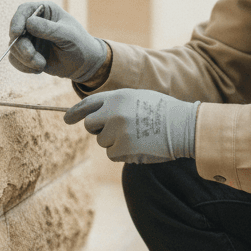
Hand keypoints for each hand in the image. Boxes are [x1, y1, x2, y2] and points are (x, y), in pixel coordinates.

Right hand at [8, 1, 107, 81]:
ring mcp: (29, 38)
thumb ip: (50, 29)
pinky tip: (38, 69)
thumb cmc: (80, 44)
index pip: (24, 10)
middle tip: (35, 59)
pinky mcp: (27, 53)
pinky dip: (23, 67)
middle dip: (23, 48)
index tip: (16, 33)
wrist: (84, 64)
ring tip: (41, 65)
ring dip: (25, 59)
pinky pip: (15, 59)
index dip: (16, 20)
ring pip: (13, 47)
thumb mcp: (68, 35)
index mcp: (45, 11)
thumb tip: (29, 23)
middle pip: (15, 31)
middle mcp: (34, 22)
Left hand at [64, 89, 198, 163]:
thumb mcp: (139, 98)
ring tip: (137, 136)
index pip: (88, 104)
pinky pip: (112, 154)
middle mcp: (113, 112)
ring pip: (102, 141)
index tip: (67, 119)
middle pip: (90, 125)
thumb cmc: (164, 112)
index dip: (75, 112)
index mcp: (117, 96)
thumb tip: (99, 116)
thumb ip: (117, 104)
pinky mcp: (121, 147)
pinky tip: (139, 146)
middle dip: (99, 130)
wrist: (183, 126)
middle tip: (115, 132)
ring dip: (115, 142)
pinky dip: (122, 154)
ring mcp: (116, 130)